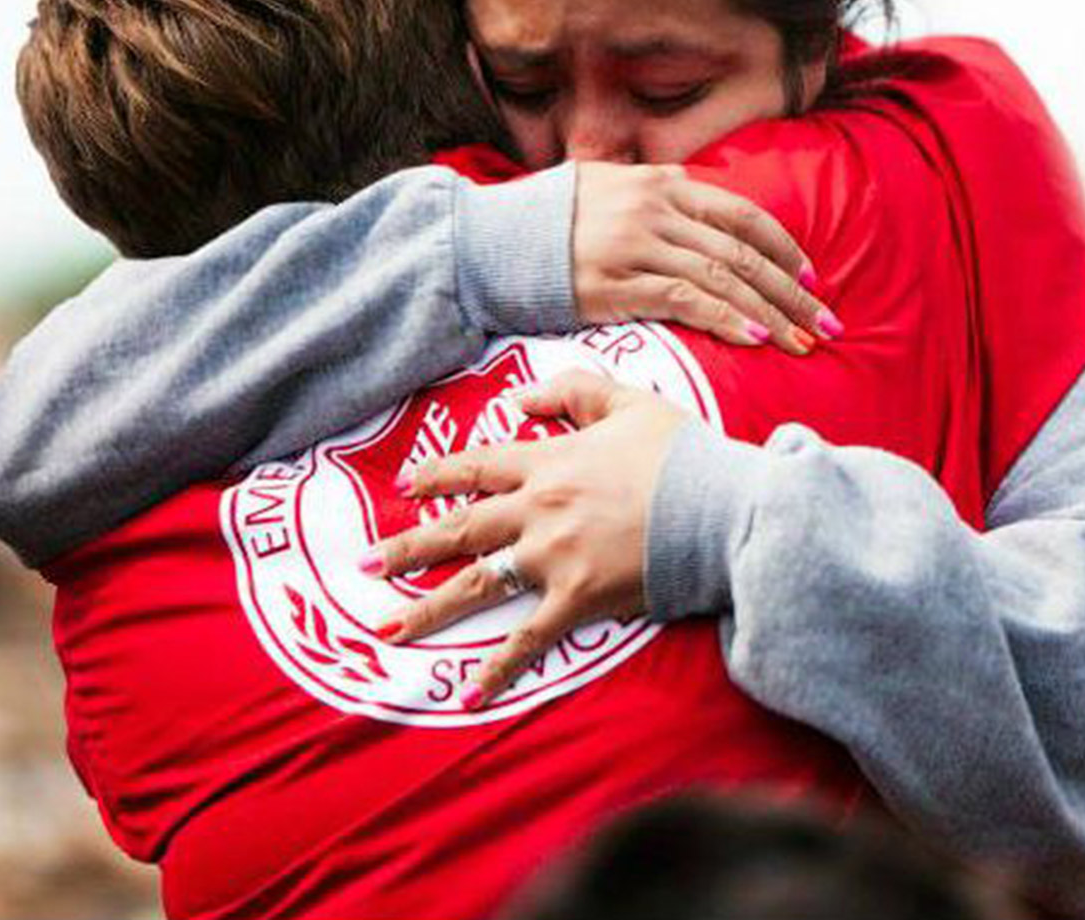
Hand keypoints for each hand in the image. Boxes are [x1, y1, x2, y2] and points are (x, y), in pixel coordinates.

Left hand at [364, 370, 687, 708]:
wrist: (721, 506)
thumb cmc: (683, 454)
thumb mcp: (630, 403)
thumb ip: (575, 391)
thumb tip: (522, 399)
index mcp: (548, 461)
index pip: (476, 466)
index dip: (438, 476)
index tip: (407, 487)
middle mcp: (538, 509)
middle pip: (458, 528)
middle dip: (406, 547)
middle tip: (363, 563)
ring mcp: (553, 557)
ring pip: (475, 584)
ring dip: (427, 608)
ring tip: (387, 628)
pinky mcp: (578, 599)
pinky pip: (527, 639)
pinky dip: (496, 668)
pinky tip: (466, 692)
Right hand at [572, 162, 840, 354]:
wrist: (483, 243)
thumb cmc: (546, 222)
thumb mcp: (606, 188)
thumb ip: (657, 197)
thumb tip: (699, 212)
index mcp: (661, 183)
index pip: (742, 213)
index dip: (784, 247)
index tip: (811, 278)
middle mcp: (656, 209)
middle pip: (744, 251)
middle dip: (793, 291)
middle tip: (826, 323)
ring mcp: (637, 245)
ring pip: (725, 278)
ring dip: (773, 313)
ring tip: (803, 343)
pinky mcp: (618, 283)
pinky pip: (689, 301)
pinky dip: (730, 319)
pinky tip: (758, 339)